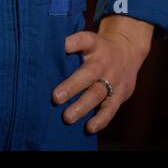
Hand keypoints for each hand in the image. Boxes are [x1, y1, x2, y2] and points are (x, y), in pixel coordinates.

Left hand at [52, 15, 152, 133]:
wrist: (128, 52)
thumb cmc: (97, 50)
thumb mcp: (87, 42)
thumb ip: (70, 47)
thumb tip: (39, 54)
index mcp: (94, 45)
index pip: (85, 40)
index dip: (74, 42)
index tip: (63, 46)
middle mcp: (104, 62)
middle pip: (89, 73)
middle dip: (72, 86)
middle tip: (56, 98)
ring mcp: (113, 79)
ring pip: (98, 93)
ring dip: (83, 106)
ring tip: (68, 117)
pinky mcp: (119, 94)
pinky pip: (110, 108)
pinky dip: (101, 119)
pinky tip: (89, 128)